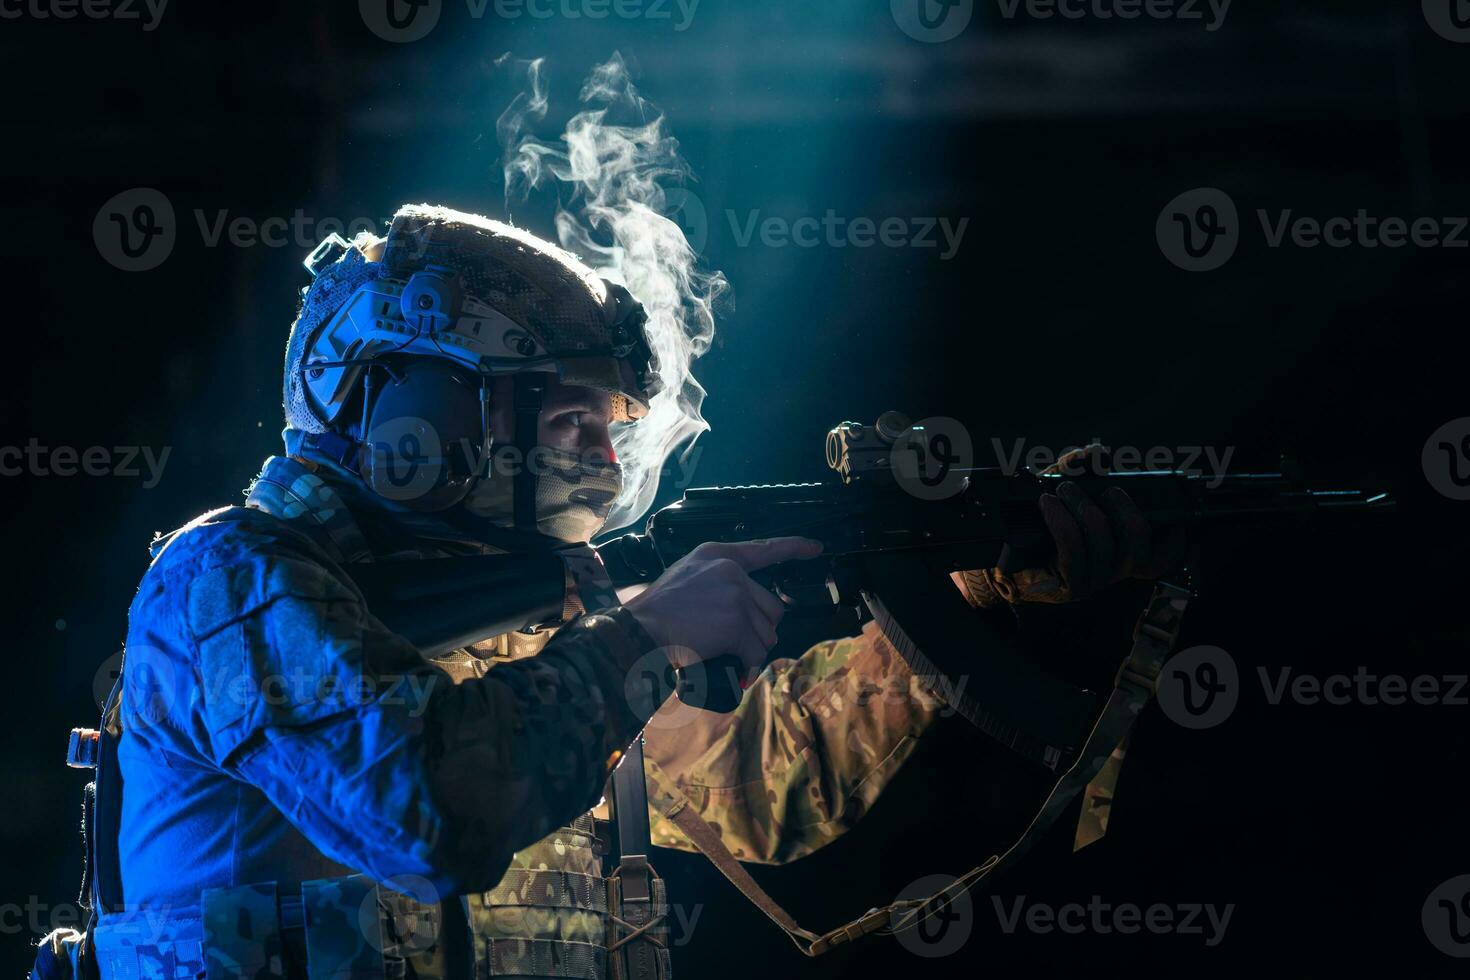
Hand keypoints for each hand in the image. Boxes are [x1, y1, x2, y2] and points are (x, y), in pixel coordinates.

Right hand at [623, 537, 823, 673]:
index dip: (793, 547)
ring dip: (752, 650)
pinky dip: (748, 667)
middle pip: (770, 606)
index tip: (815, 547)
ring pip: (767, 632)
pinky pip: (756, 652)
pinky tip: (738, 672)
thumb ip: (714, 583)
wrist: (641, 630)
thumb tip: (744, 612)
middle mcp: (731, 570)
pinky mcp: (737, 623)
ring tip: (727, 655)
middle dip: (759, 630)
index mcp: (716, 554)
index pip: (763, 549)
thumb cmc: (654, 614)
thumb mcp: (684, 578)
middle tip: (735, 644)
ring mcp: (736, 595)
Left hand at [952, 445, 1175, 606]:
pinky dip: (1062, 521)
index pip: (1159, 559)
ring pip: (1103, 545)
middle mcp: (1111, 573)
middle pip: (1138, 547)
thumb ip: (1081, 471)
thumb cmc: (1038, 527)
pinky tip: (1048, 504)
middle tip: (1106, 490)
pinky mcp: (1065, 586)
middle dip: (1125, 510)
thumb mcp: (1063, 494)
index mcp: (1119, 555)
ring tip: (1064, 490)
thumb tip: (1097, 453)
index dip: (1172, 540)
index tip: (1170, 513)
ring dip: (1084, 509)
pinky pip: (1072, 550)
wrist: (1001, 560)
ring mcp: (1091, 582)